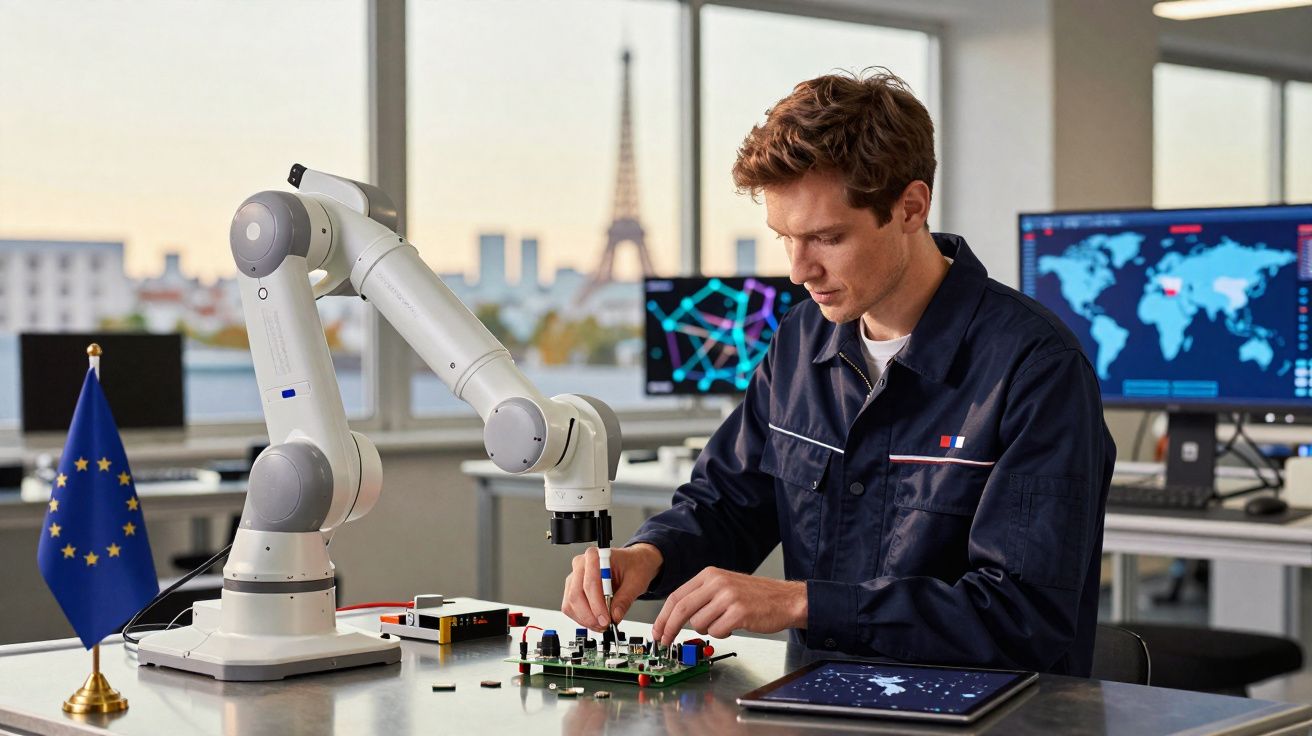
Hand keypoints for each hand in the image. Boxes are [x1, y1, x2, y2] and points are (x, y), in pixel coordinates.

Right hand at [561, 543, 662, 630]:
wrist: (633, 563)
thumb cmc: (633, 566)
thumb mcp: (636, 581)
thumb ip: (625, 599)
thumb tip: (615, 616)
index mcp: (595, 556)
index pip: (590, 583)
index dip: (597, 604)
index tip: (607, 619)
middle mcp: (581, 565)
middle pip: (576, 595)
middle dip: (590, 615)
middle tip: (605, 625)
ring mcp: (575, 578)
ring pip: (571, 604)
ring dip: (586, 619)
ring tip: (602, 624)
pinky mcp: (573, 590)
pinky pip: (570, 608)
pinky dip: (582, 619)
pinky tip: (596, 621)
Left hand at [651, 567, 806, 646]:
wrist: (786, 599)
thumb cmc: (755, 596)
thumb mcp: (724, 586)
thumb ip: (701, 597)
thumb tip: (675, 617)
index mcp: (710, 574)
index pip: (676, 596)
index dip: (663, 617)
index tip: (658, 631)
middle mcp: (717, 582)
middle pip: (681, 609)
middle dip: (669, 629)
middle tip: (665, 642)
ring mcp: (728, 596)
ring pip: (699, 623)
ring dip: (707, 630)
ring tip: (723, 623)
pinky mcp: (739, 612)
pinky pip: (717, 631)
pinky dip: (722, 634)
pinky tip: (734, 626)